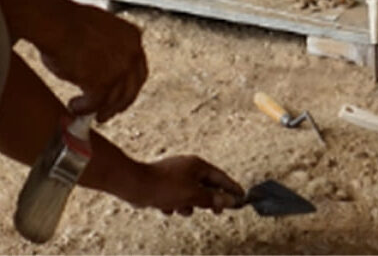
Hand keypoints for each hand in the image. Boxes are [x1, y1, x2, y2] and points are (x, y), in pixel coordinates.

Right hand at [40, 1, 146, 122]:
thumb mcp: (98, 31)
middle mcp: (132, 53)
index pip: (137, 70)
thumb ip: (107, 49)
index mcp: (133, 37)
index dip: (128, 87)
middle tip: (105, 114)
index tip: (118, 96)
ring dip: (98, 110)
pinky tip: (73, 106)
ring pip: (113, 100)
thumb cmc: (66, 22)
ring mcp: (119, 69)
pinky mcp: (103, 82)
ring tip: (83, 112)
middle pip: (131, 89)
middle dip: (117, 104)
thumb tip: (100, 69)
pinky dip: (83, 109)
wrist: (53, 21)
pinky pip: (95, 103)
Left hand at [126, 156, 244, 216]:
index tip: (242, 196)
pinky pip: (177, 196)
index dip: (232, 188)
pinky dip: (175, 203)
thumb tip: (229, 201)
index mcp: (198, 165)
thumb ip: (212, 199)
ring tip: (181, 209)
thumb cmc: (164, 186)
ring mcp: (175, 174)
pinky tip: (166, 207)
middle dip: (208, 200)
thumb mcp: (192, 195)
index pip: (221, 177)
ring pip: (191, 193)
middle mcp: (188, 167)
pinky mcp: (164, 183)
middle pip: (207, 185)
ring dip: (188, 204)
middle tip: (216, 212)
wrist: (135, 185)